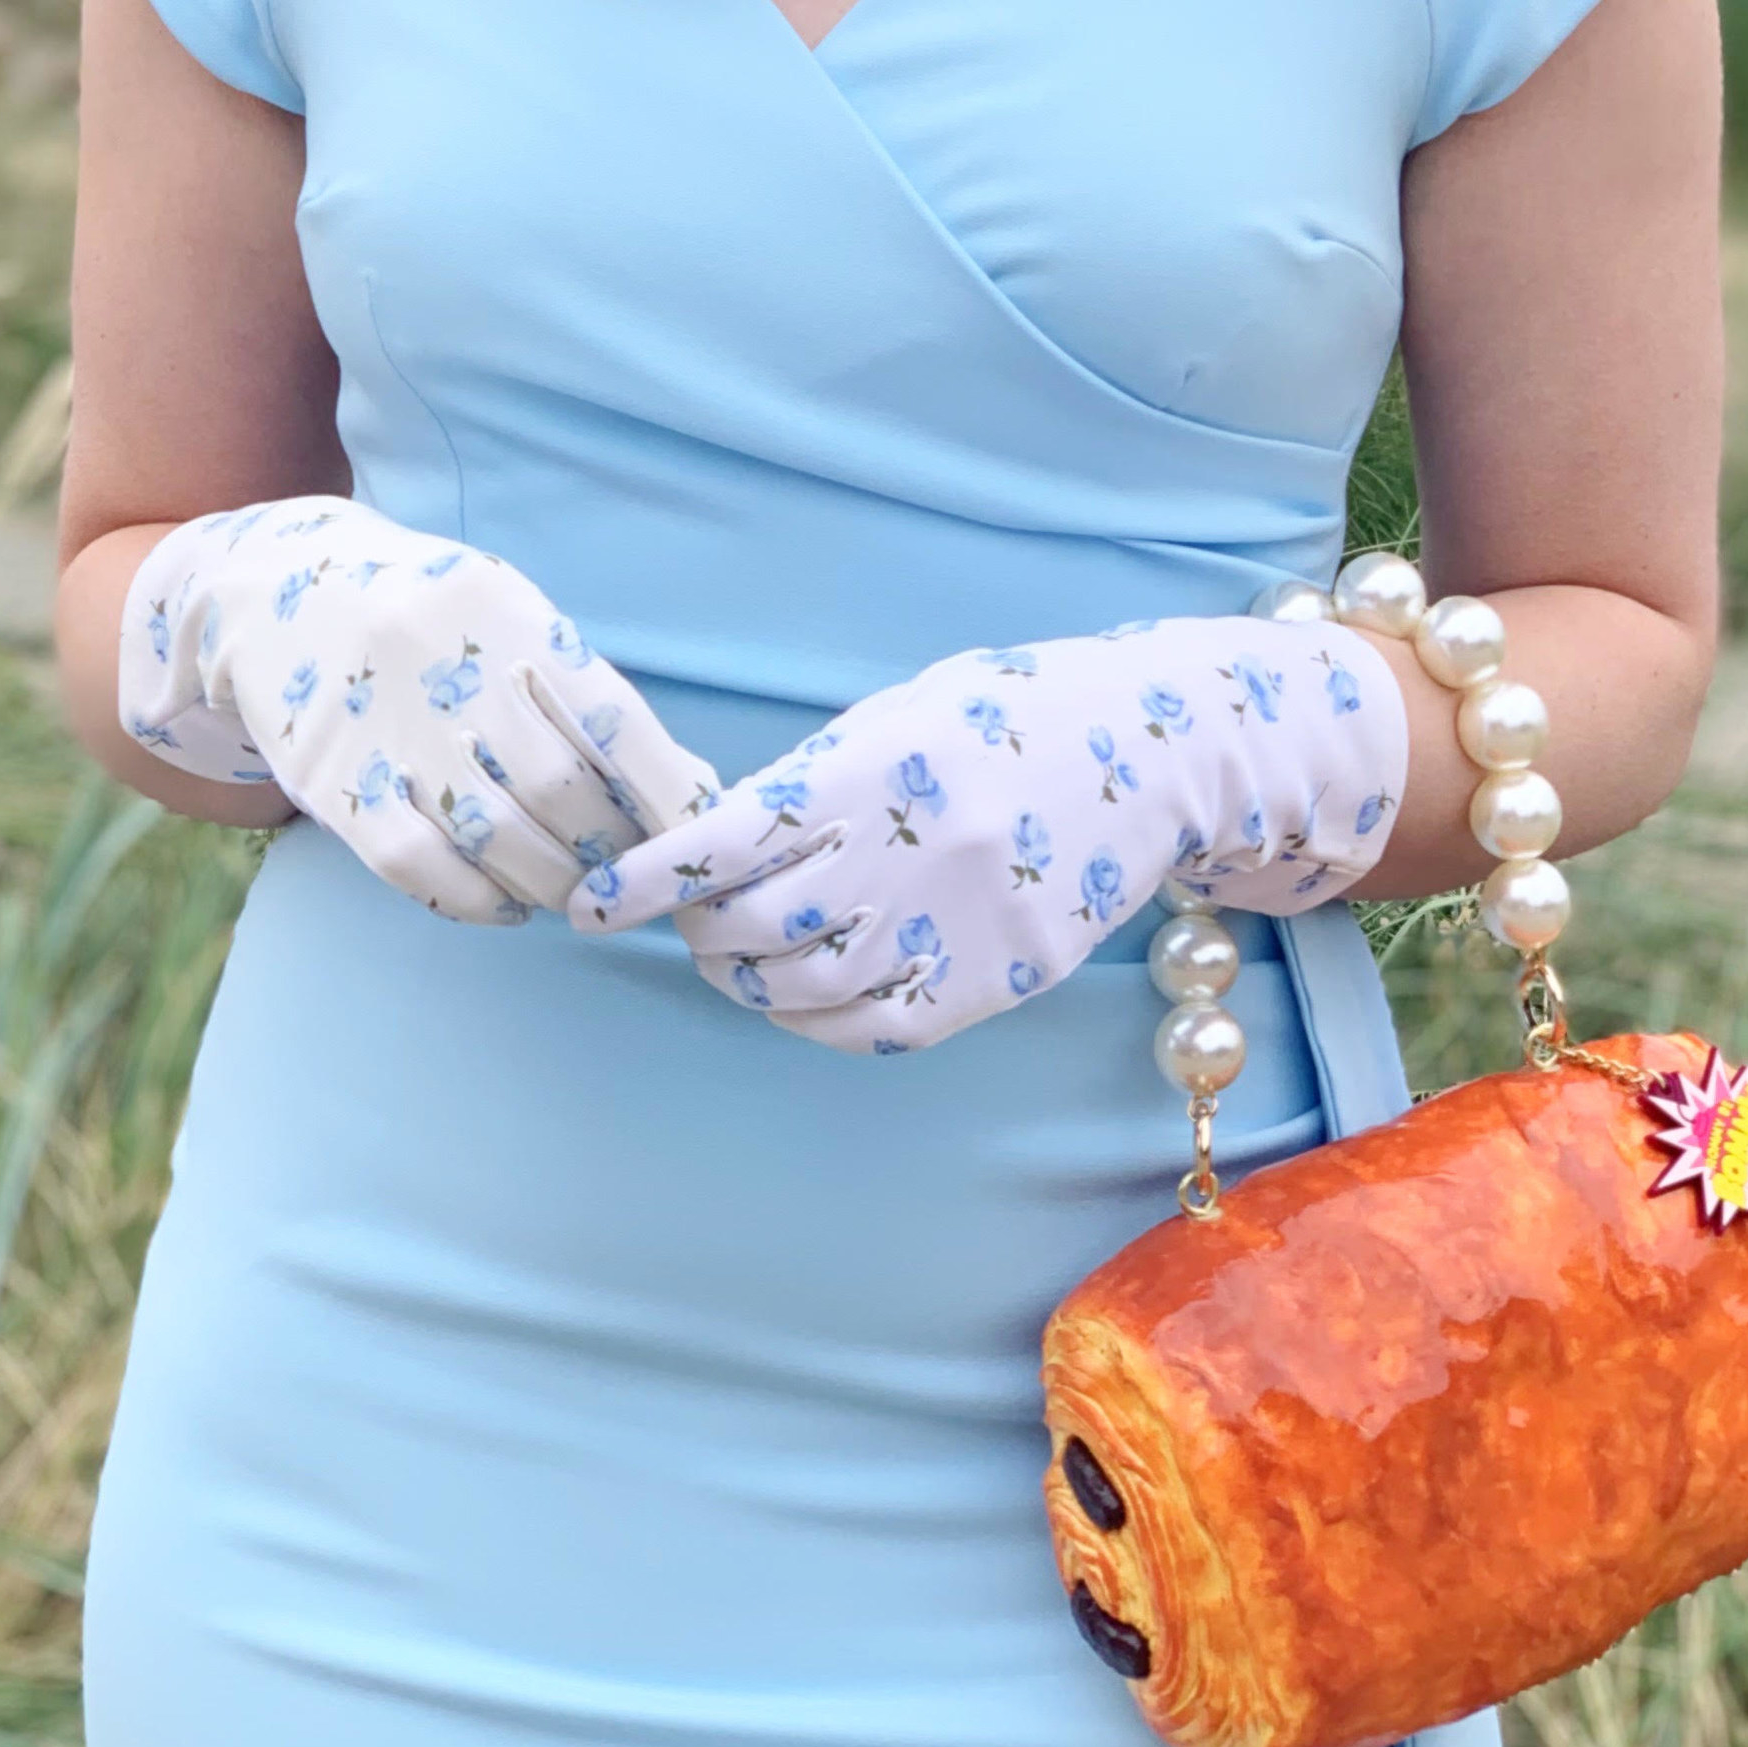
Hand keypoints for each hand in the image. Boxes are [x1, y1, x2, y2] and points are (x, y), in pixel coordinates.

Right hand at [123, 499, 721, 921]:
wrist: (277, 594)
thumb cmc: (430, 618)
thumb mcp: (511, 617)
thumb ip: (587, 695)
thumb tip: (688, 784)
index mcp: (508, 615)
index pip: (612, 720)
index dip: (667, 792)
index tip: (702, 840)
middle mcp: (450, 669)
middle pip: (560, 790)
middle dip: (609, 849)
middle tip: (629, 875)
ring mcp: (388, 729)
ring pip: (497, 838)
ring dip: (552, 883)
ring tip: (572, 891)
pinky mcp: (336, 784)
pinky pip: (421, 866)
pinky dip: (477, 901)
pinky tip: (504, 903)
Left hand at [570, 613, 1404, 1047]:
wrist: (1157, 754)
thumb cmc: (1009, 716)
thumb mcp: (899, 714)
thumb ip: (810, 779)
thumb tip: (712, 842)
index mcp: (874, 769)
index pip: (726, 840)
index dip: (647, 881)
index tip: (590, 906)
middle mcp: (910, 852)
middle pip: (754, 929)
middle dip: (701, 934)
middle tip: (694, 922)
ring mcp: (956, 926)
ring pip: (803, 993)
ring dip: (751, 985)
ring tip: (747, 958)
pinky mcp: (997, 982)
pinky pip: (875, 1033)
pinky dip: (821, 1024)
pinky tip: (813, 996)